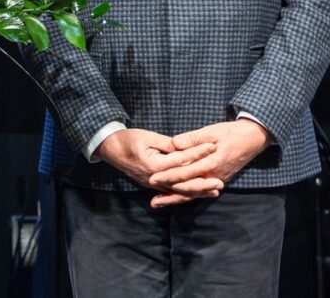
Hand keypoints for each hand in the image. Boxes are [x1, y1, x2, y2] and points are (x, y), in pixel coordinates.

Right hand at [95, 128, 222, 204]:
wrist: (109, 148)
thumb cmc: (127, 139)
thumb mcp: (147, 137)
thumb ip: (167, 144)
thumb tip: (185, 147)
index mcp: (153, 165)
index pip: (181, 160)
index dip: (198, 153)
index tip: (212, 147)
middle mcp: (154, 179)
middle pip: (182, 182)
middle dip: (202, 181)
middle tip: (220, 181)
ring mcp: (152, 184)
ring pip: (179, 190)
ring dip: (198, 191)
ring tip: (215, 190)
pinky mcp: (152, 185)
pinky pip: (172, 191)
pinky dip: (186, 193)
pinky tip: (198, 193)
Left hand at [147, 120, 270, 206]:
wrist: (253, 139)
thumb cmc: (231, 133)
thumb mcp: (211, 131)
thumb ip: (192, 138)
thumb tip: (174, 144)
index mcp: (213, 162)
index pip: (187, 173)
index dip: (169, 176)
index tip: (153, 178)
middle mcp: (215, 175)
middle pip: (189, 188)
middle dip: (169, 192)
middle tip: (152, 197)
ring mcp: (217, 179)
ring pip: (194, 193)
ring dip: (176, 199)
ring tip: (158, 203)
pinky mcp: (217, 179)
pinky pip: (200, 191)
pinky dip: (187, 195)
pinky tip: (174, 198)